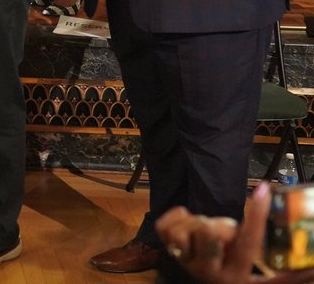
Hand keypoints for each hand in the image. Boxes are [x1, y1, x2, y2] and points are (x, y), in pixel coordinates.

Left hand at [157, 182, 313, 282]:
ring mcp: (184, 261)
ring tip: (208, 234)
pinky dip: (177, 216)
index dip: (257, 214)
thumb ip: (290, 275)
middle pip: (210, 230)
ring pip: (188, 226)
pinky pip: (166, 224)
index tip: (263, 189)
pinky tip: (188, 224)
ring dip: (199, 223)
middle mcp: (208, 271)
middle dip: (221, 225)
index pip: (248, 241)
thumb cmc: (241, 280)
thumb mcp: (266, 282)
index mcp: (236, 276)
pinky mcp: (167, 251)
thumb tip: (313, 267)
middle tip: (227, 234)